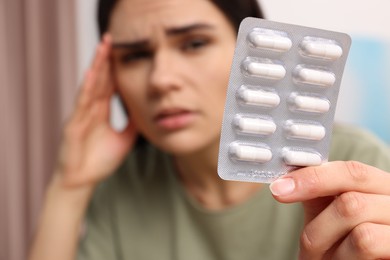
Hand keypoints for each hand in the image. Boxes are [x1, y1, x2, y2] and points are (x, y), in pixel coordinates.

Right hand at [56, 34, 136, 186]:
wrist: (82, 181)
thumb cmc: (100, 161)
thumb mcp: (125, 139)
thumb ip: (134, 124)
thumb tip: (148, 112)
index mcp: (100, 111)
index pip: (108, 84)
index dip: (114, 68)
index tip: (123, 51)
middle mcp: (89, 109)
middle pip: (99, 79)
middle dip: (105, 59)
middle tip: (112, 37)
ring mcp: (80, 115)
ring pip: (90, 86)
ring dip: (96, 66)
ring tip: (102, 47)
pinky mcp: (73, 125)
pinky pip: (82, 104)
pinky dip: (87, 88)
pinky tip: (93, 74)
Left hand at [270, 161, 389, 259]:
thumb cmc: (345, 242)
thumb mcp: (329, 211)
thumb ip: (316, 191)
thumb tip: (284, 181)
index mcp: (379, 185)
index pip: (350, 171)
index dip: (312, 178)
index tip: (279, 189)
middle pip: (352, 203)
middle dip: (318, 229)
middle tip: (305, 250)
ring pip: (361, 234)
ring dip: (333, 253)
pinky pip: (369, 248)